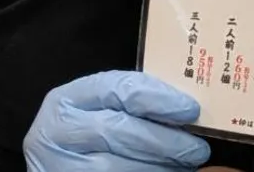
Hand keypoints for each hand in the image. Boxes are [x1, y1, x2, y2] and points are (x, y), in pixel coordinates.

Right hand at [24, 72, 209, 171]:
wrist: (56, 164)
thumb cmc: (82, 135)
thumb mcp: (95, 111)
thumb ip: (127, 105)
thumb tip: (183, 110)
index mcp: (67, 99)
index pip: (117, 89)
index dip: (158, 98)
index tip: (190, 109)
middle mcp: (59, 131)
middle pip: (120, 130)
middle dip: (165, 140)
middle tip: (197, 148)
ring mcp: (62, 164)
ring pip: (117, 165)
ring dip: (159, 166)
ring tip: (186, 166)